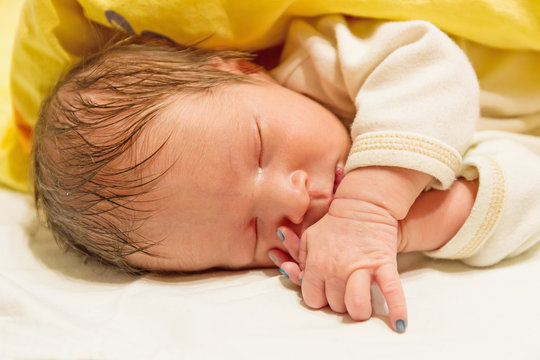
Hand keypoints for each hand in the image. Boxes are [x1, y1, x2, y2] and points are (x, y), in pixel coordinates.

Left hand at [270, 198, 406, 331]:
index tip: (325, 293)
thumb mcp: (309, 238)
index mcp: (317, 265)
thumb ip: (301, 260)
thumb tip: (296, 277)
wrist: (361, 206)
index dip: (319, 298)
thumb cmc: (333, 225)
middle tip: (344, 293)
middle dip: (339, 303)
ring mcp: (361, 269)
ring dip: (359, 310)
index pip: (313, 299)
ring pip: (357, 306)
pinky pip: (392, 292)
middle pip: (335, 306)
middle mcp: (337, 270)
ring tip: (361, 307)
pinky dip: (397, 310)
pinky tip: (399, 325)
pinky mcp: (383, 265)